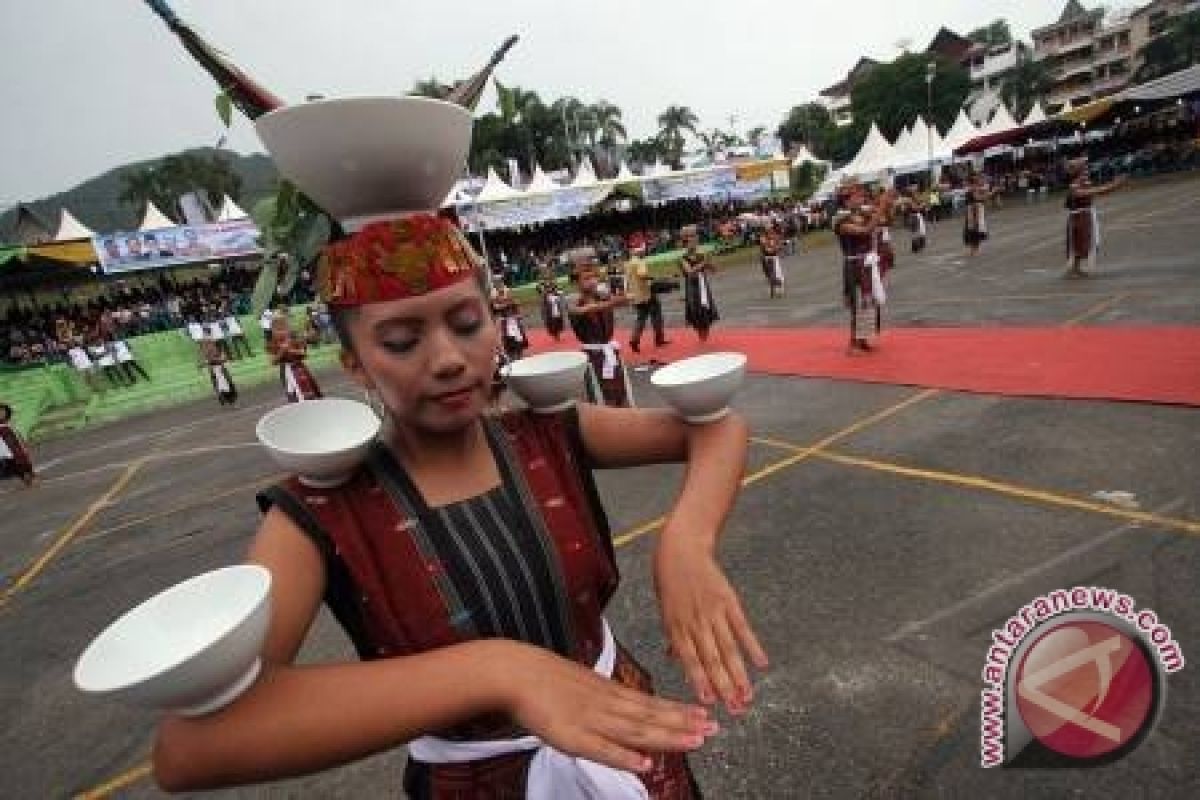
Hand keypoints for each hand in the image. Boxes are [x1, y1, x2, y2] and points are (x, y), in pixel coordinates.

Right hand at [498, 641, 716, 773]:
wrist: (516, 671)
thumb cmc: (546, 680)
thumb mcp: (583, 685)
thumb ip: (605, 698)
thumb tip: (626, 709)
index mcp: (609, 692)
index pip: (651, 703)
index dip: (679, 711)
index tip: (705, 716)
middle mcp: (607, 704)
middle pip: (651, 716)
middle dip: (683, 724)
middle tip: (712, 730)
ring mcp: (591, 719)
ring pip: (635, 730)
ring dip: (666, 737)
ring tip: (693, 742)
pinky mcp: (572, 735)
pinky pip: (602, 749)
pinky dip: (624, 756)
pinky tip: (644, 765)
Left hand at [653, 537, 767, 714]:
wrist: (682, 547)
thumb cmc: (670, 580)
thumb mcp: (665, 609)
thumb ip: (673, 635)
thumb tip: (673, 658)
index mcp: (676, 626)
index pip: (689, 659)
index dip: (700, 681)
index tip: (709, 703)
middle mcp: (695, 621)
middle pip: (712, 659)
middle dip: (724, 686)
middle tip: (735, 710)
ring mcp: (714, 611)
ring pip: (728, 648)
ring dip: (740, 674)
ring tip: (748, 695)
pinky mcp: (729, 600)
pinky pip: (742, 627)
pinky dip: (753, 645)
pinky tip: (762, 663)